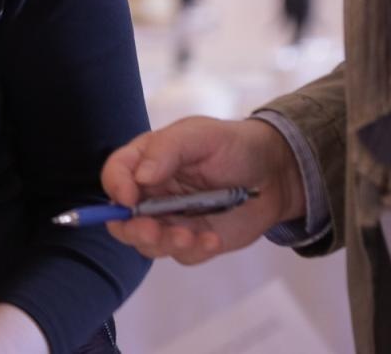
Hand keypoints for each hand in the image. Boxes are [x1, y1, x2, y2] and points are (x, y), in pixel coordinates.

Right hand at [99, 116, 303, 264]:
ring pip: (148, 243)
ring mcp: (171, 220)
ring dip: (164, 244)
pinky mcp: (192, 240)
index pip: (115, 174)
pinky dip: (194, 251)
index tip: (128, 199)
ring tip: (192, 236)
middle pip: (122, 218)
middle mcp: (151, 193)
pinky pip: (182, 255)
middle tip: (153, 231)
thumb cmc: (233, 146)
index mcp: (145, 161)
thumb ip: (167, 149)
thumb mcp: (200, 135)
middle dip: (133, 229)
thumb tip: (139, 177)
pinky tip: (214, 239)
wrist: (275, 174)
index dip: (115, 186)